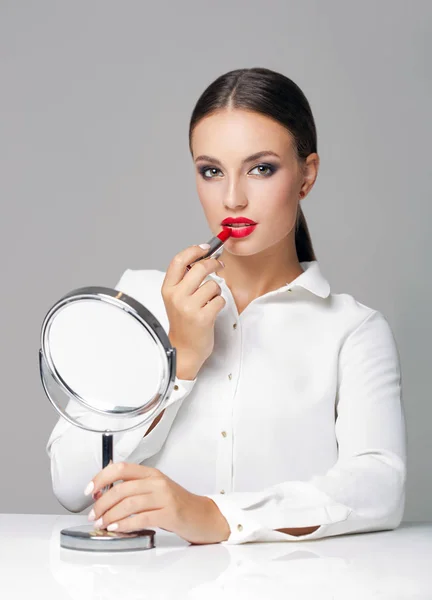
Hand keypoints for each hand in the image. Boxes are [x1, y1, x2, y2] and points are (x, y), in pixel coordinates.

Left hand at [85, 462, 230, 544]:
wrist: (203, 516)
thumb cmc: (177, 504)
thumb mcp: (155, 490)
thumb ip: (134, 488)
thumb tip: (104, 491)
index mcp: (151, 473)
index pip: (121, 468)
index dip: (101, 477)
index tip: (89, 489)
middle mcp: (157, 481)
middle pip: (121, 488)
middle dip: (101, 503)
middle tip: (93, 514)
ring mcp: (164, 496)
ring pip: (128, 503)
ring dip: (110, 516)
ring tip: (102, 523)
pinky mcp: (170, 513)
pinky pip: (141, 518)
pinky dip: (124, 524)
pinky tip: (117, 528)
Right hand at [162, 244, 225, 374]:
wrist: (184, 349)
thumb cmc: (184, 322)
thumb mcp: (176, 298)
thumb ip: (185, 279)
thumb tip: (203, 256)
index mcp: (168, 289)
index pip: (179, 260)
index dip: (194, 250)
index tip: (206, 248)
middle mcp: (176, 296)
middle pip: (199, 268)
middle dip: (213, 264)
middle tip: (219, 265)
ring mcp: (189, 308)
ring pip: (213, 285)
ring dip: (216, 291)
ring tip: (210, 300)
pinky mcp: (202, 318)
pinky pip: (219, 300)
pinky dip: (220, 303)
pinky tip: (212, 311)